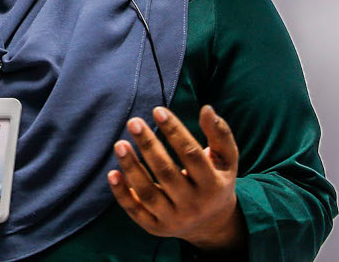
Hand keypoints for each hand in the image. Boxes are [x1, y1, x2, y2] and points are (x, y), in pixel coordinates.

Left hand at [108, 105, 246, 253]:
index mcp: (213, 185)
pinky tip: (112, 173)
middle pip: (166, 172)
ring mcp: (173, 219)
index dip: (174, 131)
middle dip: (148, 145)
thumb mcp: (226, 160)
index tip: (158, 110)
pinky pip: (135, 211)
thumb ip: (220, 134)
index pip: (191, 155)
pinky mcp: (156, 228)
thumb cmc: (216, 181)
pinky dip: (122, 193)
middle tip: (133, 122)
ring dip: (131, 168)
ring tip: (120, 144)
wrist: (213, 225)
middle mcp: (193, 204)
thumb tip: (206, 108)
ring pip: (148, 193)